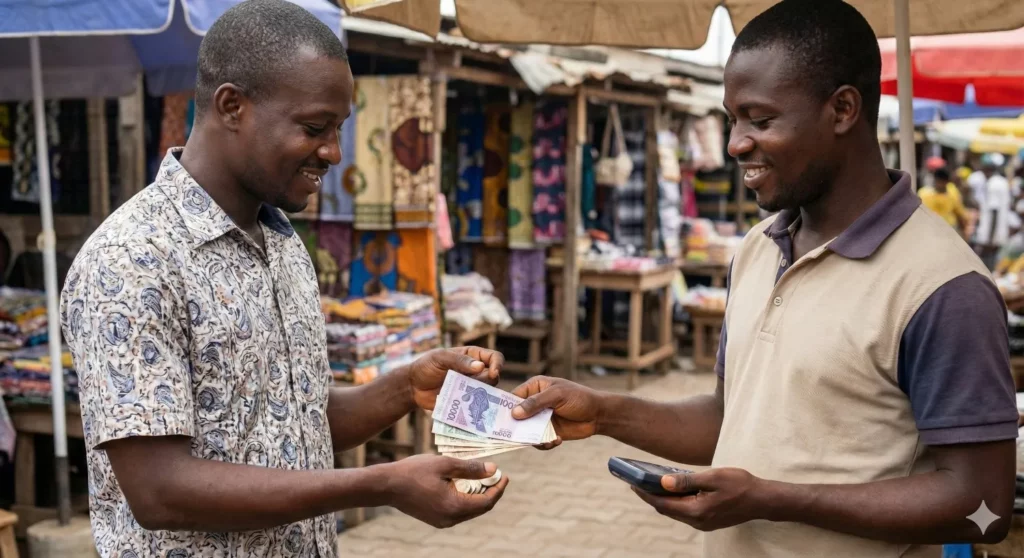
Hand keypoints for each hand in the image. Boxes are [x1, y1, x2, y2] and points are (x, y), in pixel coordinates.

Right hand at [385, 455, 509, 527]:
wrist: (387, 486)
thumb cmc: (415, 471)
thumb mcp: (445, 464)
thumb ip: (471, 468)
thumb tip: (493, 469)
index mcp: (455, 507)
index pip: (487, 502)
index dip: (498, 488)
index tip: (504, 475)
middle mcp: (451, 519)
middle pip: (480, 508)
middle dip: (490, 492)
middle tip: (495, 475)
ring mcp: (442, 521)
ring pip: (469, 511)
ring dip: (478, 495)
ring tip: (482, 477)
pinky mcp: (435, 519)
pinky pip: (458, 511)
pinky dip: (466, 499)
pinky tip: (464, 484)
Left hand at [406, 347, 503, 410]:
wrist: (413, 387)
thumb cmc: (426, 366)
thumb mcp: (440, 358)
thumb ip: (459, 360)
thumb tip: (480, 366)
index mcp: (472, 356)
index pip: (494, 357)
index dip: (498, 364)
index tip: (493, 373)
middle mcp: (476, 372)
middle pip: (494, 377)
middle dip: (488, 382)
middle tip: (474, 387)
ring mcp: (471, 387)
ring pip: (487, 393)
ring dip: (482, 396)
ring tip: (468, 398)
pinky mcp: (466, 402)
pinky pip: (476, 406)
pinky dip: (476, 408)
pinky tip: (469, 410)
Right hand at [511, 377, 604, 447]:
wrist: (598, 414)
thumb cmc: (579, 398)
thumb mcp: (557, 395)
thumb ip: (536, 403)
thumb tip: (514, 413)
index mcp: (534, 387)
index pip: (513, 397)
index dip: (504, 407)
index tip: (498, 419)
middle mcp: (534, 403)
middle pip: (516, 416)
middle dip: (515, 426)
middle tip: (512, 436)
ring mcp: (540, 419)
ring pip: (525, 431)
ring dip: (531, 438)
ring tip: (543, 440)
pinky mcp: (547, 432)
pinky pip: (538, 441)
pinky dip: (544, 443)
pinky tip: (556, 440)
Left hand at [632, 468, 769, 530]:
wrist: (762, 500)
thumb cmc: (740, 485)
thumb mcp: (713, 477)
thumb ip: (687, 480)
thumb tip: (663, 481)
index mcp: (696, 511)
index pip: (662, 504)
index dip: (645, 494)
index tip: (632, 483)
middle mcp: (697, 522)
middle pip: (666, 510)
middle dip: (650, 496)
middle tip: (637, 481)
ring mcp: (703, 524)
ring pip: (675, 512)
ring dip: (663, 499)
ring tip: (651, 483)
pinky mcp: (708, 521)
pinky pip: (685, 512)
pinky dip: (676, 502)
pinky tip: (673, 489)